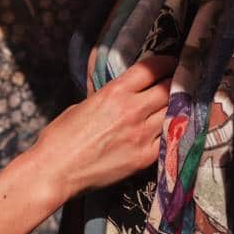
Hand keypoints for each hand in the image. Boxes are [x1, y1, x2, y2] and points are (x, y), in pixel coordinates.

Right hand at [33, 56, 175, 200]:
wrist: (56, 170)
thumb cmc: (61, 137)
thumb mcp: (83, 105)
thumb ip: (108, 98)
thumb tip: (122, 97)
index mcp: (114, 92)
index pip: (152, 68)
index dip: (165, 63)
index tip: (170, 64)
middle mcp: (132, 110)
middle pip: (168, 89)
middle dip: (174, 84)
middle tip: (177, 84)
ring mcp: (141, 135)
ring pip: (173, 113)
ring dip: (175, 108)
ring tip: (176, 107)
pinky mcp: (144, 158)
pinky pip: (168, 139)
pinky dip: (170, 132)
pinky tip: (168, 130)